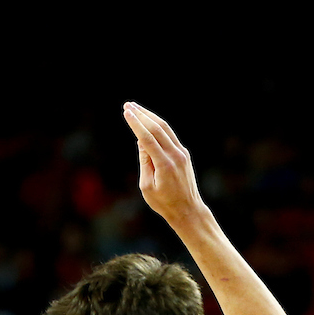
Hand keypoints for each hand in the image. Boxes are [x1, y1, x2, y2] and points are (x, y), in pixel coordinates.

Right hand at [122, 103, 205, 227]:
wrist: (187, 209)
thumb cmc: (164, 203)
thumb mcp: (147, 187)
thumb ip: (144, 163)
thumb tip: (141, 142)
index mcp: (164, 165)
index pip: (148, 139)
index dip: (136, 125)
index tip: (126, 113)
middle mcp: (175, 155)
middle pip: (157, 128)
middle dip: (142, 115)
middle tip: (128, 105)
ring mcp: (181, 153)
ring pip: (165, 128)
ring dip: (150, 116)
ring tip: (136, 108)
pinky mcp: (184, 153)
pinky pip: (169, 136)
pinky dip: (157, 127)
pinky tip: (147, 122)